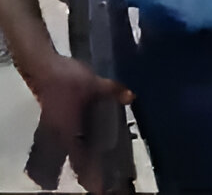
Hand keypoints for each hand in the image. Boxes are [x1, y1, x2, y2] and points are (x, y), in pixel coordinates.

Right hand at [30, 55, 132, 193]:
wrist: (43, 66)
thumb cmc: (66, 78)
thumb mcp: (93, 83)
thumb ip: (112, 90)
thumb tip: (131, 96)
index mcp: (68, 129)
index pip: (80, 159)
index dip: (91, 175)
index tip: (100, 189)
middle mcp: (61, 134)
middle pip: (76, 160)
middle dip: (90, 173)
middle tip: (106, 183)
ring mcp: (58, 129)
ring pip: (73, 152)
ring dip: (84, 161)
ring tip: (101, 169)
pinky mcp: (58, 121)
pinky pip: (72, 140)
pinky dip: (82, 146)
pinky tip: (95, 144)